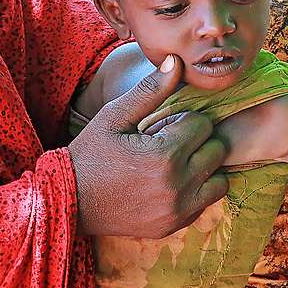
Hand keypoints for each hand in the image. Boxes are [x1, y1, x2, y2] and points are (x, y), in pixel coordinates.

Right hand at [68, 55, 228, 237]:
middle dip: (198, 141)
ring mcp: (177, 211)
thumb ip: (149, 90)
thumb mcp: (114, 116)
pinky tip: (171, 182)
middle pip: (216, 151)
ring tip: (177, 162)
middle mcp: (178, 186)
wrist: (68, 201)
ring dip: (204, 168)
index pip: (203, 125)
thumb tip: (176, 61)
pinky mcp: (174, 226)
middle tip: (171, 141)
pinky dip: (196, 191)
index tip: (164, 125)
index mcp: (165, 155)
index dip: (186, 120)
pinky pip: (204, 203)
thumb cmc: (90, 154)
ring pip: (219, 181)